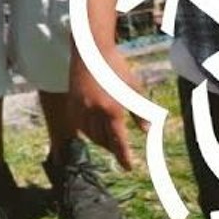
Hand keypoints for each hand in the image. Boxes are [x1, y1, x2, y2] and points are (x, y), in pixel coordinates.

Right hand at [70, 45, 148, 171]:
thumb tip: (147, 131)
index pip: (118, 141)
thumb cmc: (116, 66)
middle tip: (120, 149)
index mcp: (112, 109)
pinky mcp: (72, 102)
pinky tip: (94, 128)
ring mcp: (81, 107)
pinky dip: (87, 130)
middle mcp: (94, 111)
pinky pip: (79, 125)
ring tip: (108, 138)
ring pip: (90, 135)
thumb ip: (140, 111)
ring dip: (100, 140)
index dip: (124, 157)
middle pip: (103, 140)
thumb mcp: (133, 88)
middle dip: (113, 147)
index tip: (129, 167)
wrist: (91, 50)